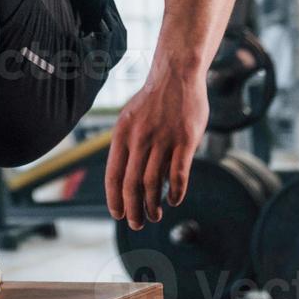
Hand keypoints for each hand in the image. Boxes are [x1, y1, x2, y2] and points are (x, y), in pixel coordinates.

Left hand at [105, 70, 208, 230]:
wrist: (176, 74)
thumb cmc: (153, 100)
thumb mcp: (130, 119)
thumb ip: (127, 145)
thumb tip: (123, 176)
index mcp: (122, 134)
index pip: (113, 174)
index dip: (114, 199)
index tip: (118, 214)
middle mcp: (140, 138)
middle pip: (132, 184)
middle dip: (133, 209)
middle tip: (137, 224)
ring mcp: (163, 139)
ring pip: (154, 183)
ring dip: (153, 205)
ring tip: (155, 216)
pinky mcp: (185, 140)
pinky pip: (178, 174)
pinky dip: (175, 192)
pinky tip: (173, 201)